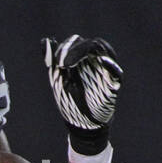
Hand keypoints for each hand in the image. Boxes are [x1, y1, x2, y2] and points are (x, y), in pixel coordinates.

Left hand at [43, 34, 121, 154]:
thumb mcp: (57, 78)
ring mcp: (106, 70)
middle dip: (75, 50)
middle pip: (91, 43)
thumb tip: (45, 39)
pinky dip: (110, 65)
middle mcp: (96, 61)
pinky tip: (102, 62)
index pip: (77, 42)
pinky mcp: (114, 82)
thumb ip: (52, 60)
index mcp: (82, 59)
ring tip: (71, 63)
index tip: (55, 63)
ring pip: (105, 51)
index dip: (65, 47)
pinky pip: (116, 71)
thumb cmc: (69, 100)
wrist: (81, 122)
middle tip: (61, 65)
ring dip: (88, 53)